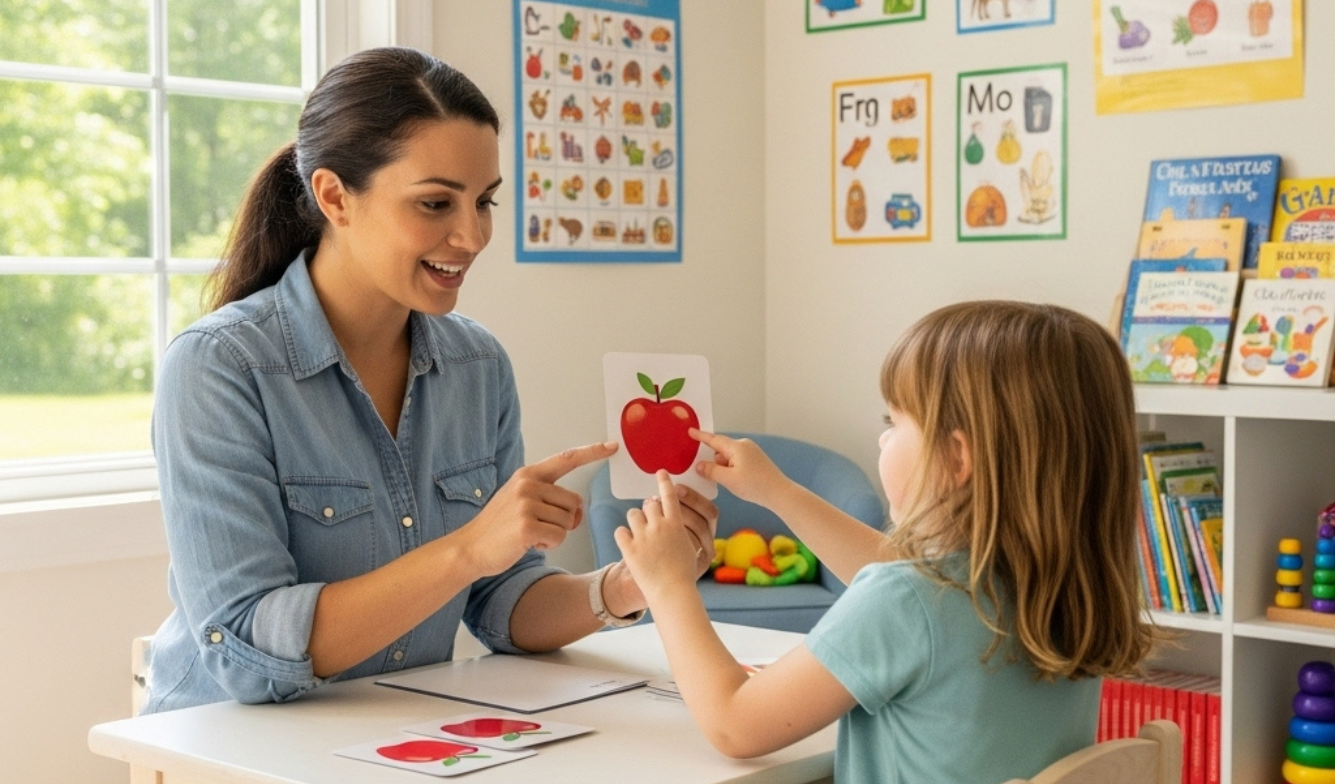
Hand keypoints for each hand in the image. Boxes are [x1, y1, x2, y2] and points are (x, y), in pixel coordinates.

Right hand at [453, 441, 617, 576]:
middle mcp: (528, 484)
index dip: (592, 452)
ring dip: (555, 534)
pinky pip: (559, 536)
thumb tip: (577, 510)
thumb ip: (548, 497)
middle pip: (575, 501)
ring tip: (531, 534)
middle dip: (565, 520)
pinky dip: (549, 544)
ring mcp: (526, 504)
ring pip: (568, 521)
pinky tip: (529, 543)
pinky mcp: (526, 525)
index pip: (566, 459)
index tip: (612, 446)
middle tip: (541, 527)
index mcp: (528, 475)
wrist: (471, 547)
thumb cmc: (500, 526)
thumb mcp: (520, 499)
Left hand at [615, 471, 701, 601]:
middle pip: (650, 503)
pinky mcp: (629, 548)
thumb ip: (680, 528)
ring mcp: (643, 536)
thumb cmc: (683, 572)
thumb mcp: (691, 547)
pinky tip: (629, 545)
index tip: (661, 473)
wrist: (671, 593)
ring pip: (633, 514)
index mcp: (677, 524)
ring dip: (635, 521)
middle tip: (650, 521)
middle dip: (649, 509)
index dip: (665, 483)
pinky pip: (620, 531)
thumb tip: (663, 510)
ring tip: (640, 535)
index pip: (670, 496)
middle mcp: (660, 526)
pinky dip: (624, 536)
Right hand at [691, 429, 792, 505]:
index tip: (690, 431)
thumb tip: (699, 465)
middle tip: (703, 471)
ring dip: (722, 467)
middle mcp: (744, 446)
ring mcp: (752, 452)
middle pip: (721, 449)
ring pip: (729, 457)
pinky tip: (732, 481)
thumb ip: (711, 471)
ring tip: (723, 481)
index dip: (700, 436)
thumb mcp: (728, 480)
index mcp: (737, 447)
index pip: (714, 439)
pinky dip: (731, 469)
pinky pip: (737, 461)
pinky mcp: (756, 460)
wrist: (780, 493)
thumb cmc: (755, 485)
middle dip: (712, 460)